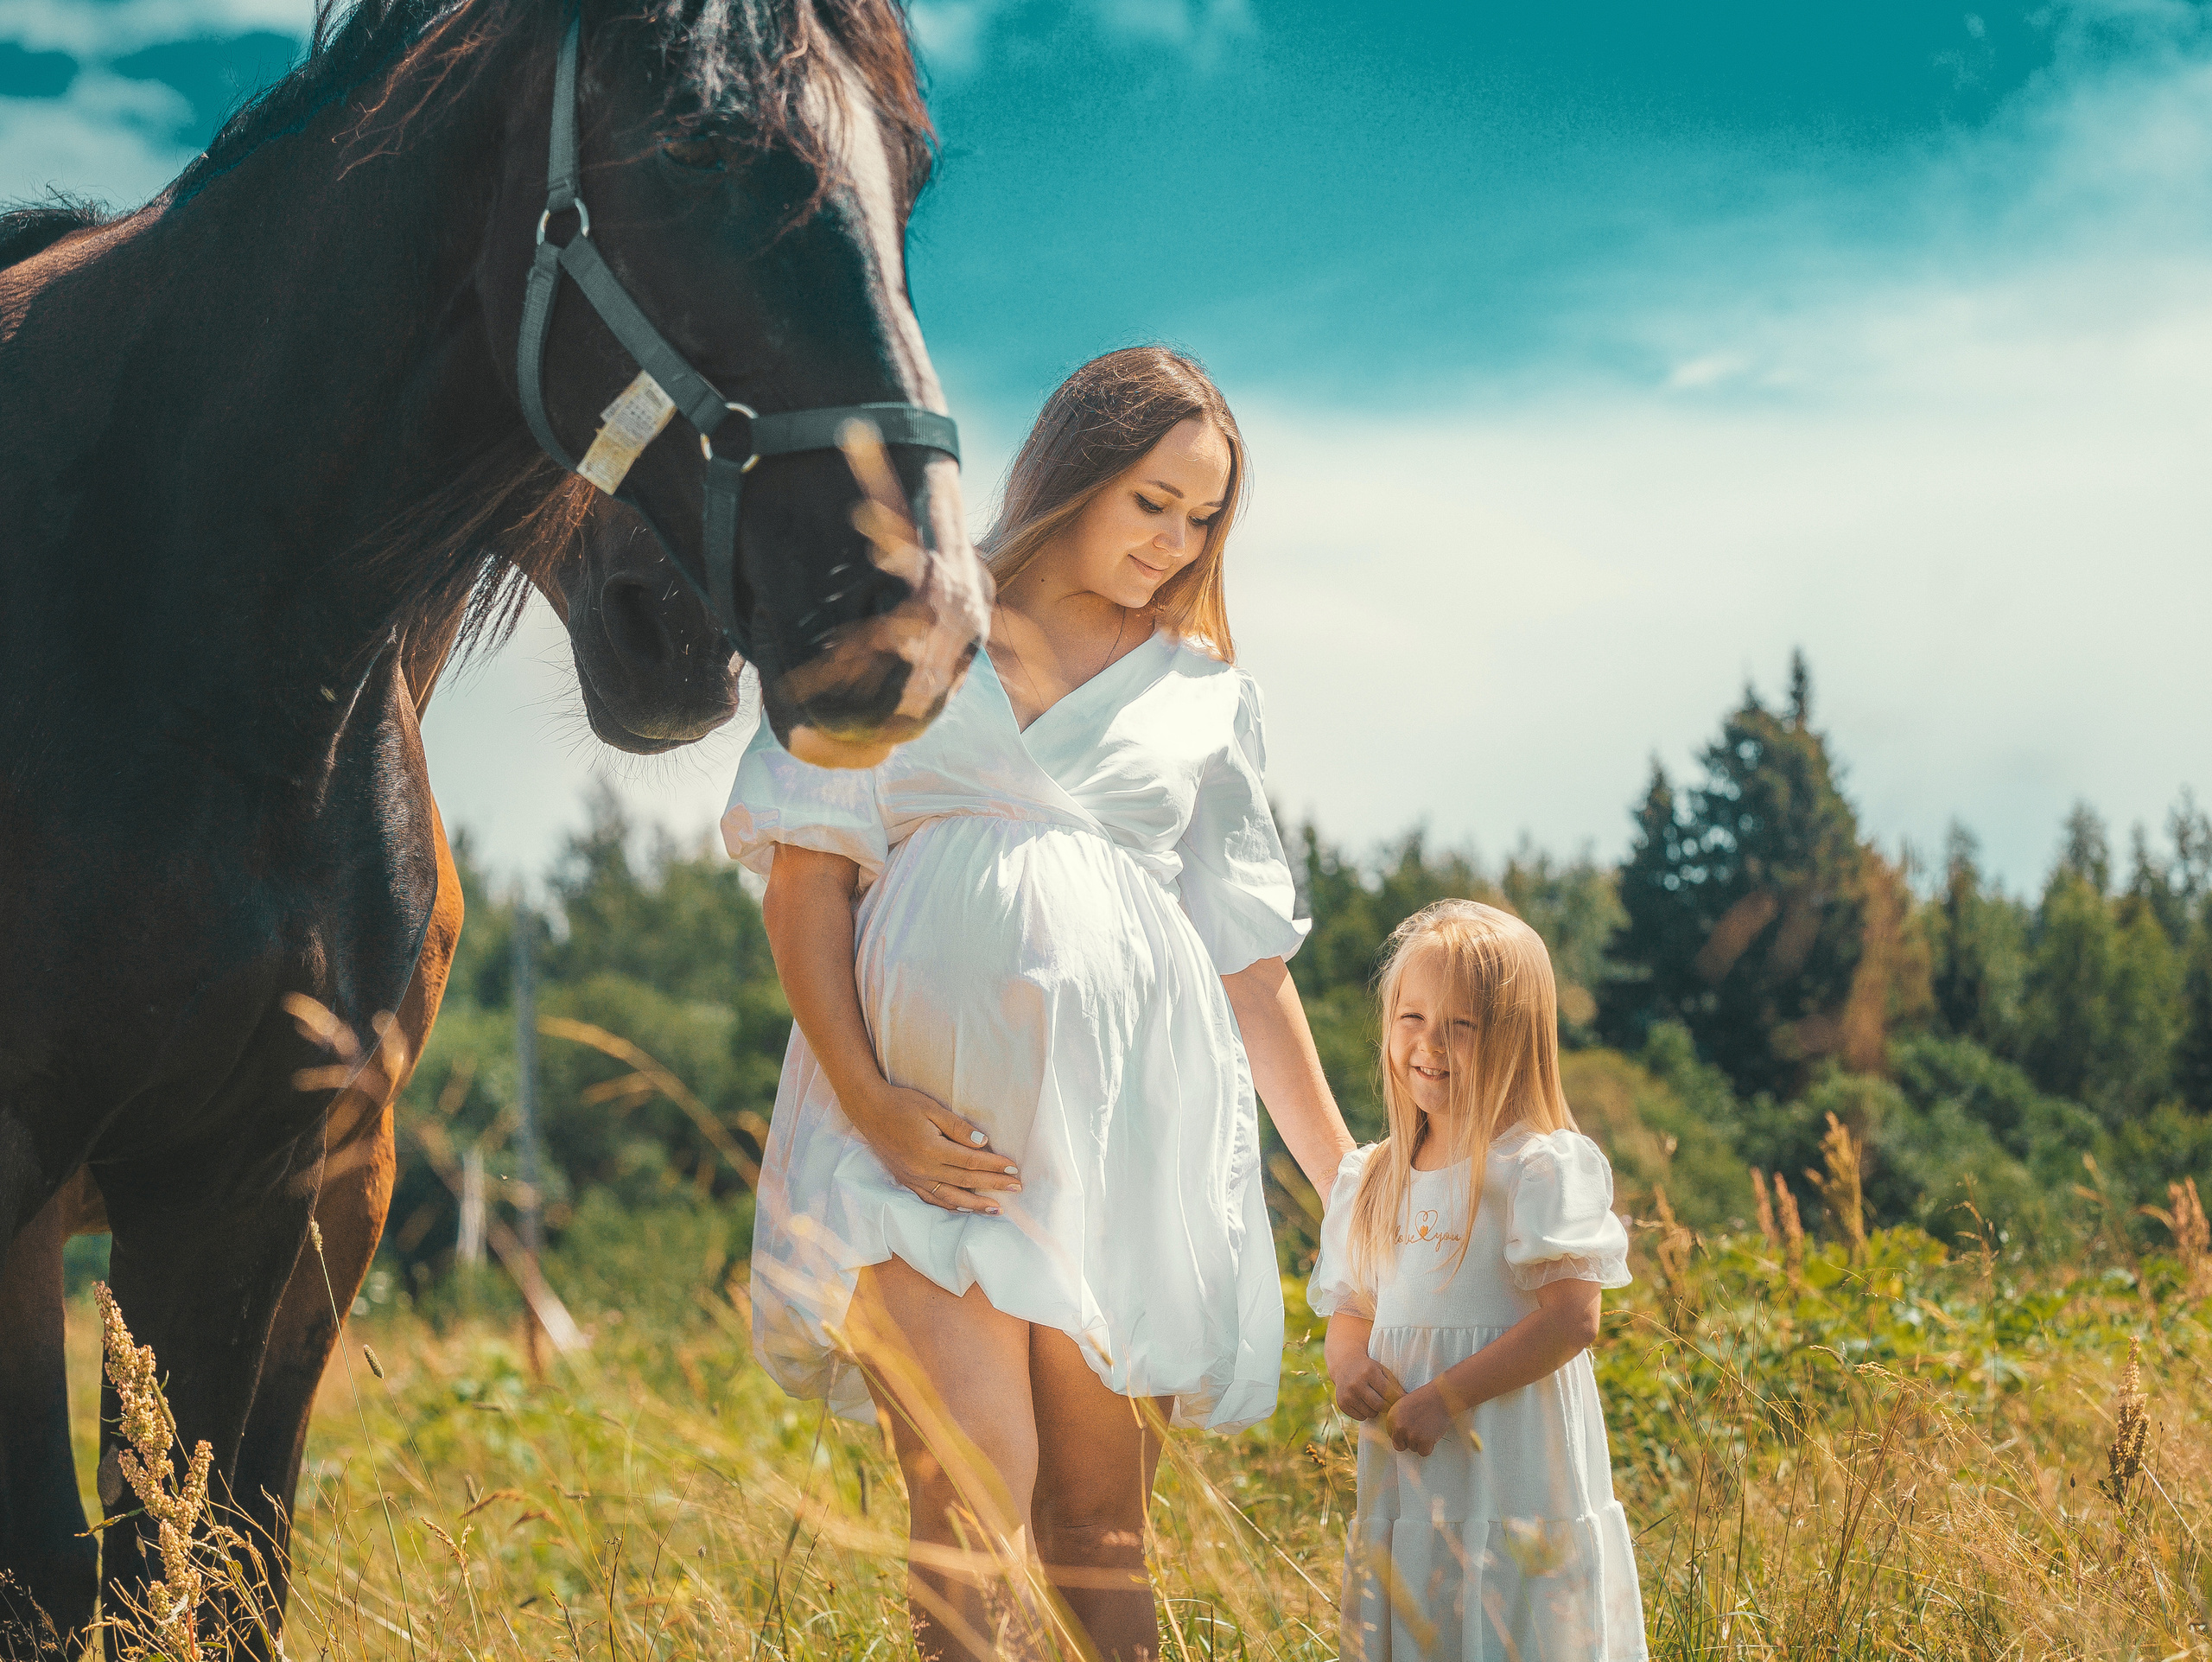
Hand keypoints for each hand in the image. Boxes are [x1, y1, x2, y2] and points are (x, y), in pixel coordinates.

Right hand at [845, 1082, 1020, 1213]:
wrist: (868, 1110)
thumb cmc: (901, 1104)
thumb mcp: (931, 1109)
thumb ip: (958, 1128)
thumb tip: (984, 1144)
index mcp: (931, 1149)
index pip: (971, 1162)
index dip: (994, 1166)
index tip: (1013, 1168)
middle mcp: (923, 1169)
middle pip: (966, 1182)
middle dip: (994, 1186)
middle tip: (1017, 1189)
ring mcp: (914, 1178)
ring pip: (950, 1197)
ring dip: (976, 1205)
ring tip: (996, 1210)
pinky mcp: (907, 1181)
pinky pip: (932, 1199)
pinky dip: (951, 1206)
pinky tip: (965, 1208)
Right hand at [1333, 1354, 1404, 1422]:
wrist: (1345, 1365)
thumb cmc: (1369, 1369)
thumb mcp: (1382, 1370)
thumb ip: (1395, 1385)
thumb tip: (1407, 1401)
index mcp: (1369, 1372)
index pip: (1388, 1393)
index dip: (1396, 1399)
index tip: (1399, 1400)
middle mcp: (1357, 1383)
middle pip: (1380, 1405)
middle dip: (1386, 1407)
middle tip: (1388, 1403)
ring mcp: (1348, 1394)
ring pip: (1370, 1413)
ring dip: (1375, 1410)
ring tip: (1373, 1400)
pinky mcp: (1342, 1404)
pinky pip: (1361, 1418)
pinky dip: (1365, 1413)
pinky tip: (1363, 1403)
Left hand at [1386, 1382, 1461, 1456]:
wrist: (1442, 1397)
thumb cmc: (1426, 1399)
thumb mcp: (1404, 1405)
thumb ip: (1399, 1419)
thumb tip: (1398, 1435)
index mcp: (1391, 1417)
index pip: (1392, 1435)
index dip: (1402, 1433)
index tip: (1411, 1428)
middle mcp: (1399, 1427)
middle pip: (1399, 1445)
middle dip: (1408, 1441)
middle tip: (1419, 1431)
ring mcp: (1411, 1435)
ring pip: (1413, 1448)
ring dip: (1421, 1442)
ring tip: (1428, 1427)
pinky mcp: (1424, 1441)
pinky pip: (1424, 1452)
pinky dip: (1429, 1446)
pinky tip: (1432, 1434)